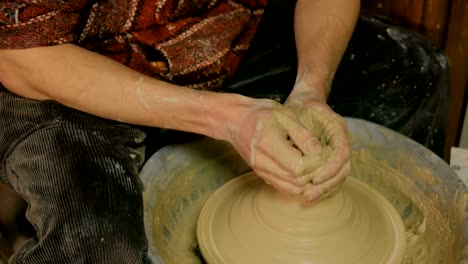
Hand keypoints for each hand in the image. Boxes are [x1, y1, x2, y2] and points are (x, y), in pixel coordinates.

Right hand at [221, 96, 323, 194]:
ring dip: (308, 179)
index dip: (315, 162)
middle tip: (322, 158)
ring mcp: (261, 171)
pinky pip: (285, 187)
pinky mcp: (262, 175)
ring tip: (315, 163)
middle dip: (314, 172)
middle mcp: (262, 162)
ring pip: (292, 188)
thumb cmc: (261, 114)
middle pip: (297, 180)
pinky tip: (304, 169)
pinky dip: (298, 182)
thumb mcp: (285, 115)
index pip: (298, 166)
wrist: (235, 121)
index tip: (322, 151)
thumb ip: (303, 135)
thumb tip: (319, 152)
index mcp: (268, 143)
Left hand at [285, 85, 351, 201]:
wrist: (304, 102)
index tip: (316, 178)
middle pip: (343, 168)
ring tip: (308, 197)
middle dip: (328, 183)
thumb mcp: (298, 115)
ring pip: (339, 175)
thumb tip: (308, 155)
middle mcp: (341, 141)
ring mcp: (337, 151)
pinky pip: (331, 176)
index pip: (342, 152)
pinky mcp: (330, 158)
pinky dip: (322, 187)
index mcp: (337, 128)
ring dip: (325, 189)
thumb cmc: (300, 107)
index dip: (331, 168)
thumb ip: (303, 133)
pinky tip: (308, 194)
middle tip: (310, 193)